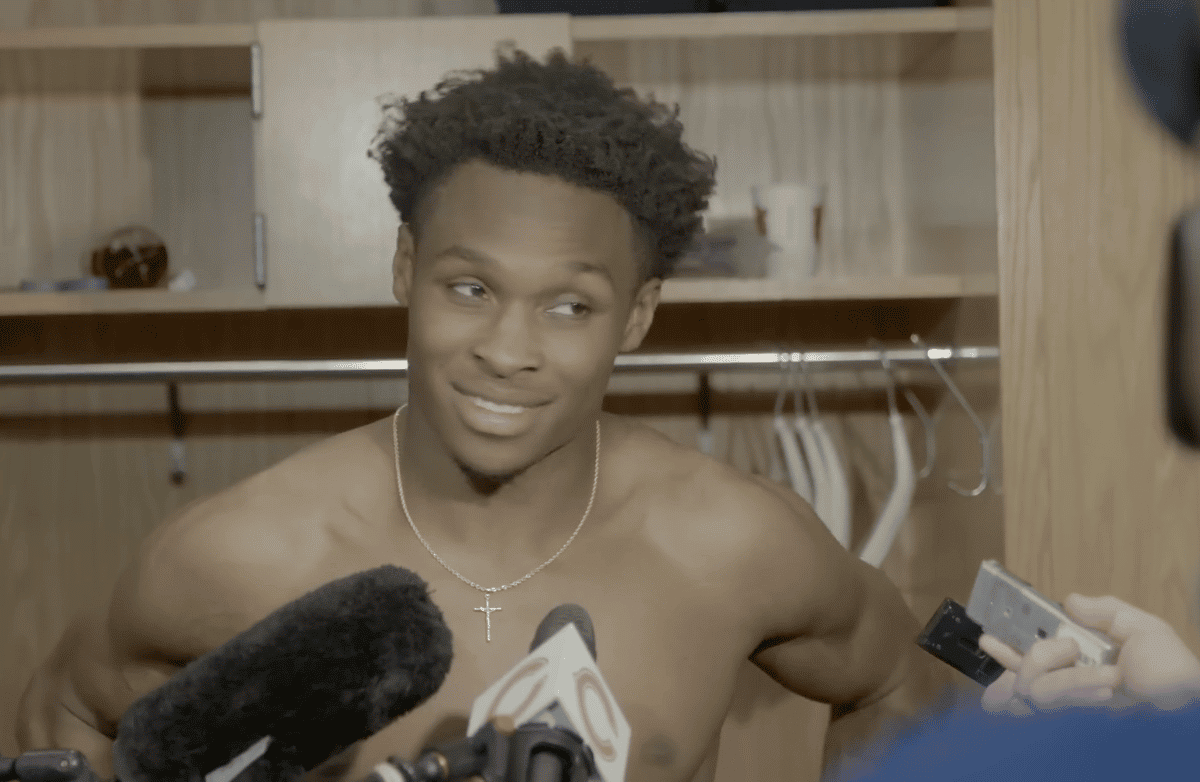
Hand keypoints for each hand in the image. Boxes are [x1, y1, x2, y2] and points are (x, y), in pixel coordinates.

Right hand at [978, 594, 1199, 714]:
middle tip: (1072, 650)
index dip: (1005, 649)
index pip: (1030, 655)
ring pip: (1035, 686)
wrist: (1187, 707)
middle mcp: (1068, 684)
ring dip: (1071, 678)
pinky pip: (1053, 701)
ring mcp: (1069, 705)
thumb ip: (1105, 610)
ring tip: (1109, 678)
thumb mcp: (1143, 629)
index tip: (988, 636)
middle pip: (1022, 671)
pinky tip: (1103, 688)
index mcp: (1080, 661)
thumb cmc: (1172, 674)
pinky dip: (1076, 690)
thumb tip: (1069, 599)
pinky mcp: (1072, 721)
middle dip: (1038, 655)